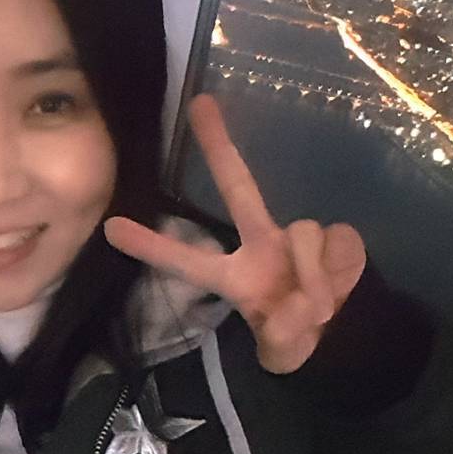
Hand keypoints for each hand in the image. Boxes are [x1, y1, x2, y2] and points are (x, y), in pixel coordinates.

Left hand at [103, 93, 366, 374]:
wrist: (341, 335)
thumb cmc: (295, 337)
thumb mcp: (281, 350)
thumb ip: (283, 334)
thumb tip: (298, 307)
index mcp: (234, 276)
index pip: (186, 262)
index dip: (152, 247)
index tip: (111, 228)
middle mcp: (262, 244)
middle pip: (239, 188)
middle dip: (219, 147)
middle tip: (199, 104)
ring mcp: (298, 236)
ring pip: (304, 234)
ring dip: (315, 276)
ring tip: (318, 308)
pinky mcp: (336, 236)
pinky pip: (334, 241)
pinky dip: (337, 271)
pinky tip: (338, 288)